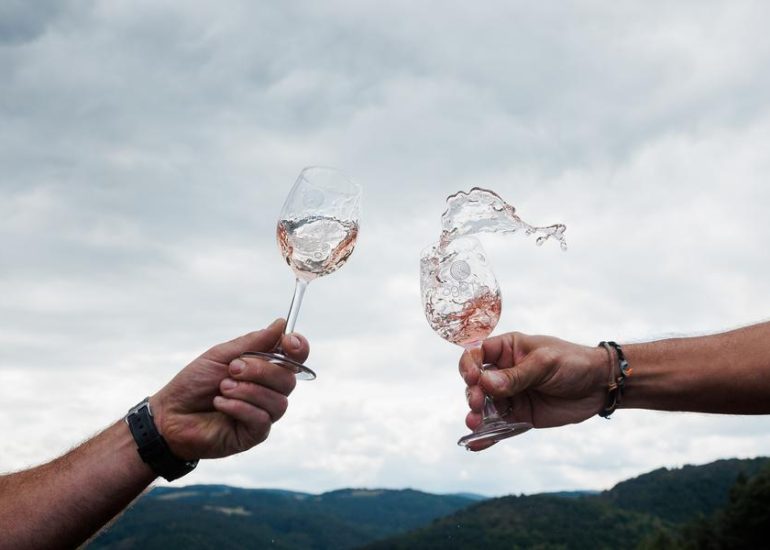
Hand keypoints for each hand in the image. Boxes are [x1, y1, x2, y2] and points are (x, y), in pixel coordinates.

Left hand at [149, 319, 307, 459]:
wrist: (169, 415)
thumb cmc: (194, 384)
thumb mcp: (221, 356)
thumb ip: (253, 342)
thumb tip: (281, 324)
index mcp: (264, 369)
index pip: (295, 358)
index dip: (299, 348)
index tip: (289, 341)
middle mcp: (269, 391)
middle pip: (288, 379)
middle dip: (261, 370)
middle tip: (232, 369)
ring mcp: (263, 413)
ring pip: (278, 400)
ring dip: (247, 391)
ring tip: (222, 389)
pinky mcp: (254, 434)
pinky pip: (261, 418)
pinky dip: (239, 407)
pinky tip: (220, 404)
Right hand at [460, 332, 607, 449]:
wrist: (600, 385)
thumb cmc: (573, 363)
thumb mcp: (544, 364)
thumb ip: (515, 375)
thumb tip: (485, 383)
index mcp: (507, 350)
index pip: (477, 354)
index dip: (469, 365)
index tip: (473, 378)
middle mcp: (503, 372)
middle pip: (476, 383)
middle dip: (473, 394)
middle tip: (478, 405)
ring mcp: (510, 395)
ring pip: (484, 407)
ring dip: (476, 416)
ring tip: (474, 425)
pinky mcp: (519, 416)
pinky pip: (499, 426)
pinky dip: (487, 435)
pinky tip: (476, 444)